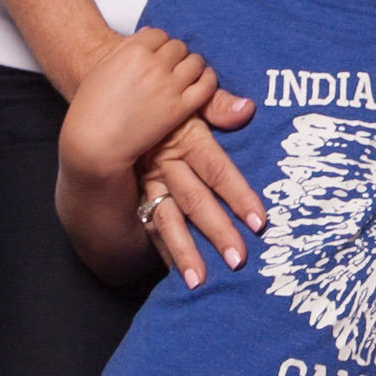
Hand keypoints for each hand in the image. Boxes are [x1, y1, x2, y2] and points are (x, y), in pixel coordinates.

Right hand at [134, 92, 263, 293]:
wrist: (116, 95)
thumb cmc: (167, 97)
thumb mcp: (192, 94)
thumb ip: (218, 104)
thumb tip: (246, 109)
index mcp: (186, 138)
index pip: (217, 170)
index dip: (238, 195)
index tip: (259, 222)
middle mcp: (166, 164)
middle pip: (194, 201)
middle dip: (216, 232)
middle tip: (238, 261)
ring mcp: (146, 180)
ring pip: (166, 219)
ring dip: (182, 251)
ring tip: (197, 281)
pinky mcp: (133, 191)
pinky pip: (147, 221)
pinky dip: (160, 246)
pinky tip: (171, 269)